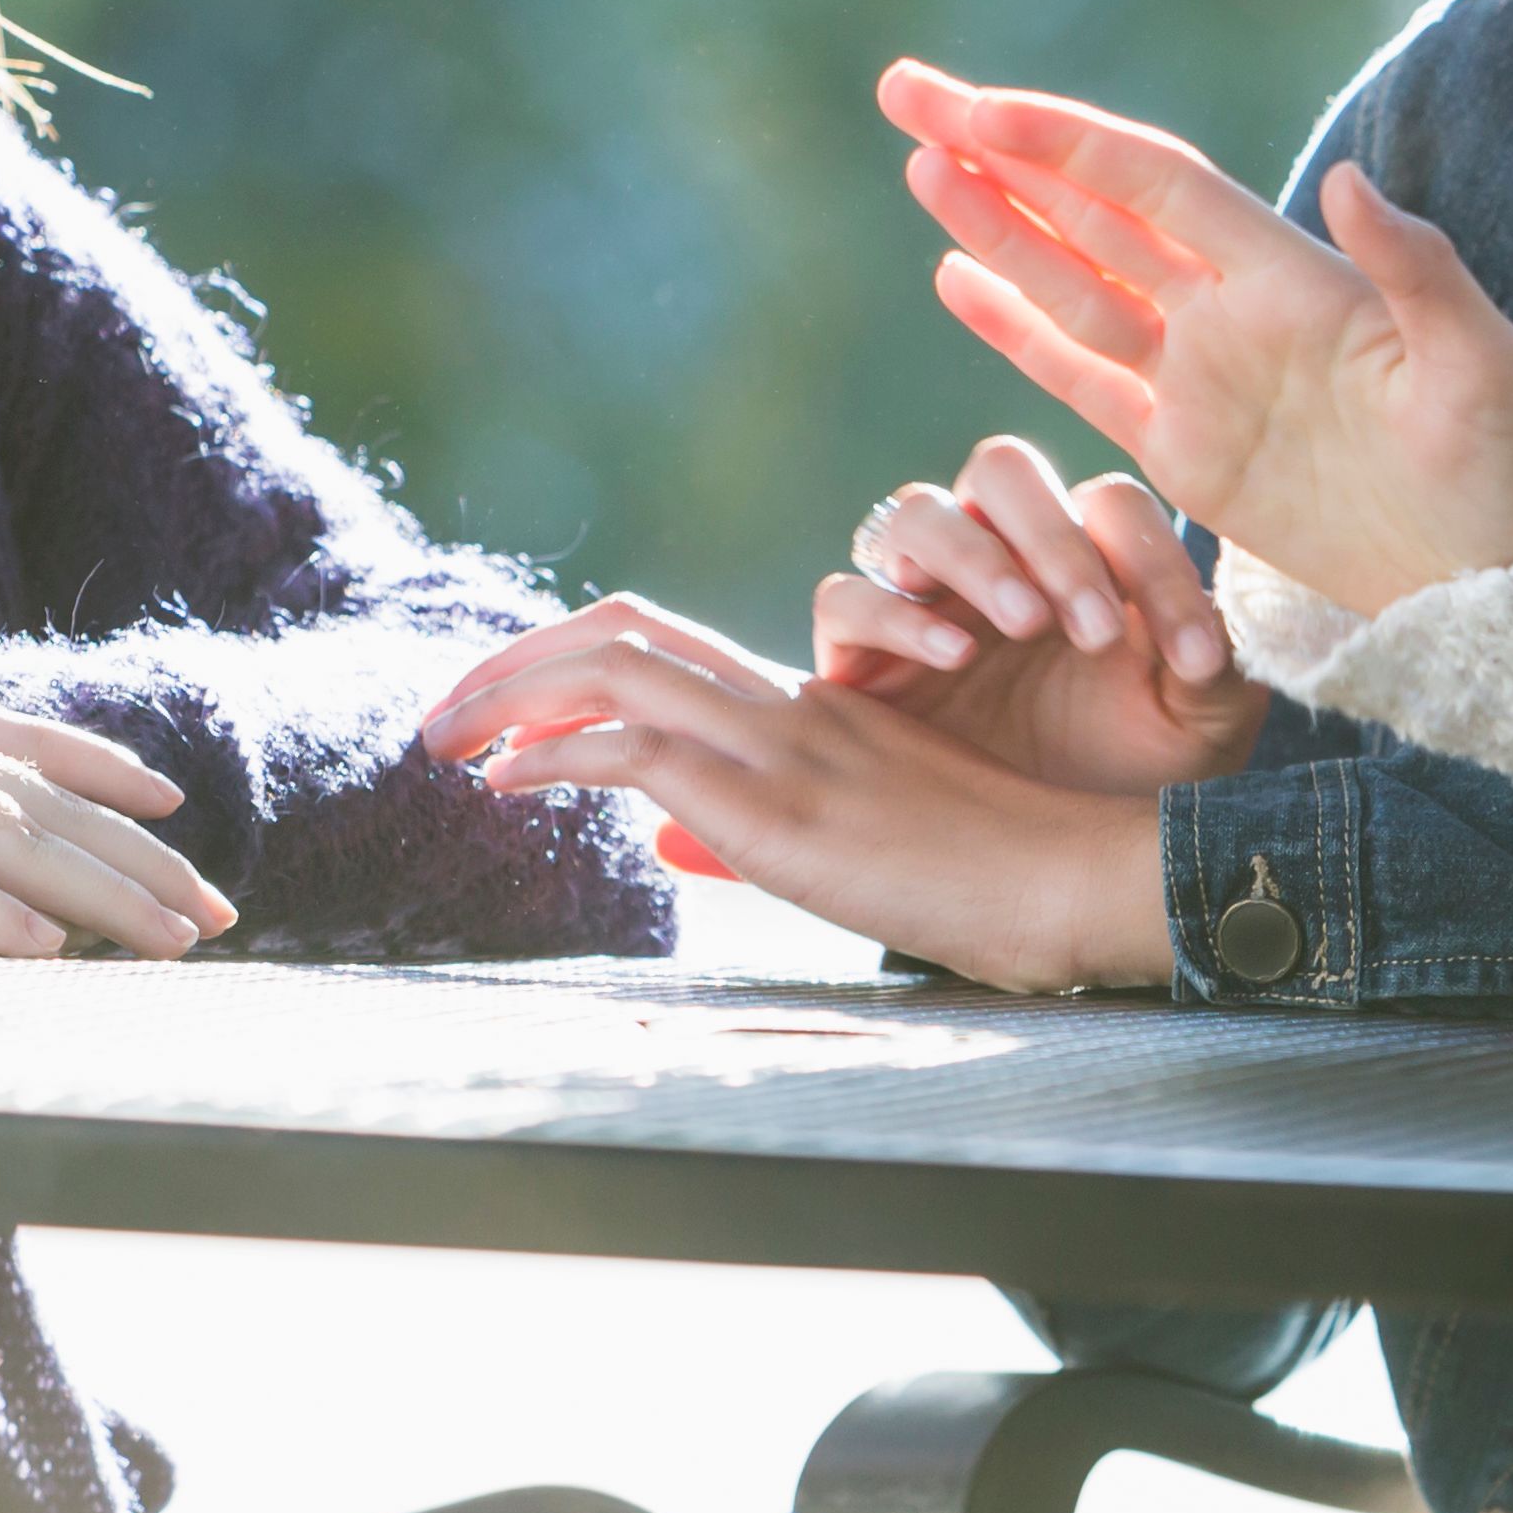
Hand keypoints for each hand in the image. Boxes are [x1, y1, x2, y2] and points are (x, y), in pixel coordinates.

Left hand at [420, 590, 1167, 991]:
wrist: (1071, 882)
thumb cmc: (989, 879)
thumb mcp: (860, 835)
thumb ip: (764, 818)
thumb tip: (669, 837)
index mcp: (811, 706)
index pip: (662, 642)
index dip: (564, 657)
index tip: (497, 705)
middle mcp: (789, 706)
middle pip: (624, 630)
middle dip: (514, 660)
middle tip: (441, 712)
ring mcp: (783, 748)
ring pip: (620, 667)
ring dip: (510, 695)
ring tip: (445, 740)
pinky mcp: (778, 803)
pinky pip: (642, 743)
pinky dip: (555, 754)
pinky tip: (507, 786)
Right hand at [815, 435, 1270, 795]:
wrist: (1051, 877)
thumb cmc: (1132, 784)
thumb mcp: (1200, 732)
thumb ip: (1217, 663)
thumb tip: (1208, 628)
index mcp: (1089, 558)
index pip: (1112, 506)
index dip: (1152, 561)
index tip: (1191, 658)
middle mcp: (1001, 559)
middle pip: (1001, 470)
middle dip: (1051, 536)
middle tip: (1091, 627)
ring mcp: (924, 599)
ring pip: (917, 514)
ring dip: (974, 556)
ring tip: (1024, 623)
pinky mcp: (857, 656)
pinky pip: (846, 597)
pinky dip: (893, 612)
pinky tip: (953, 655)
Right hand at [874, 61, 1512, 617]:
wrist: (1503, 574)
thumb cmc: (1509, 463)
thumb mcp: (1476, 365)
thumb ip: (1416, 271)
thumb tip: (1353, 180)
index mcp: (1291, 276)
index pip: (1153, 185)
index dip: (1065, 144)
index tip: (978, 107)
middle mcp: (1234, 308)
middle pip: (1092, 209)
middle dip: (998, 151)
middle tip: (903, 91)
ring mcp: (1203, 376)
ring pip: (1073, 281)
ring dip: (995, 223)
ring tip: (918, 164)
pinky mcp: (1184, 450)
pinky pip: (1082, 374)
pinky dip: (1016, 325)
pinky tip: (955, 274)